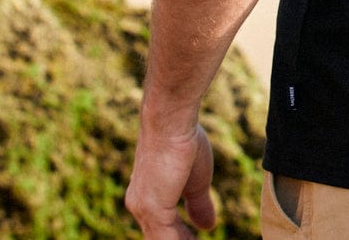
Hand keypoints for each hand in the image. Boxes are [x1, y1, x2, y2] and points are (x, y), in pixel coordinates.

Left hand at [126, 123, 216, 237]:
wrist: (171, 121)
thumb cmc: (183, 141)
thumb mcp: (196, 179)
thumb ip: (198, 204)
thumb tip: (207, 226)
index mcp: (147, 196)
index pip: (161, 228)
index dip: (181, 237)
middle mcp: (140, 206)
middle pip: (159, 238)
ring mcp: (144, 209)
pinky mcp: (154, 209)